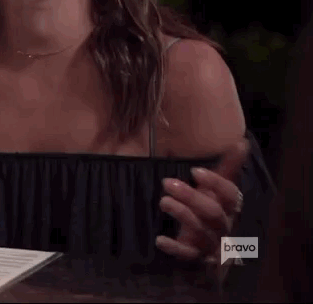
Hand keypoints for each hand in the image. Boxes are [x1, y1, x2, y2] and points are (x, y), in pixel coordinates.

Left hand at [156, 139, 248, 264]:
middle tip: (167, 182)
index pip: (231, 196)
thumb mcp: (215, 192)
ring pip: (203, 232)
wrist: (207, 256)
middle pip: (214, 213)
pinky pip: (189, 255)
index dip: (216, 183)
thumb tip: (242, 142)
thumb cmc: (209, 215)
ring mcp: (212, 245)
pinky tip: (160, 240)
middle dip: (192, 197)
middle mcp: (225, 227)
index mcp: (230, 209)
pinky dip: (175, 248)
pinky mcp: (198, 260)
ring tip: (163, 201)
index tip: (195, 171)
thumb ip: (226, 170)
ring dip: (183, 214)